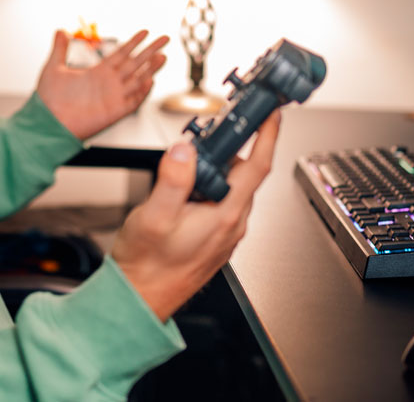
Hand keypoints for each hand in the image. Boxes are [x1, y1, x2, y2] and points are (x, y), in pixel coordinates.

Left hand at [35, 29, 168, 140]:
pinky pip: (133, 101)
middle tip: (165, 39)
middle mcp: (108, 84)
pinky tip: (150, 81)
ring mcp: (113, 98)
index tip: (145, 31)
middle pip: (135, 64)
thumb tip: (60, 30)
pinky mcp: (114, 112)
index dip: (134, 43)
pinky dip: (142, 92)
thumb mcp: (53, 67)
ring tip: (163, 56)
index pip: (121, 54)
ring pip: (138, 80)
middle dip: (150, 51)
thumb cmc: (48, 100)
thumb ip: (60, 49)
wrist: (46, 124)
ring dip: (151, 69)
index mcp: (97, 73)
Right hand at [111, 111, 280, 321]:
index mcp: (224, 215)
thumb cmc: (147, 266)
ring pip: (233, 188)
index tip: (272, 114)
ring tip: (197, 156)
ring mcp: (225, 233)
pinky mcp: (215, 238)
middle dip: (236, 147)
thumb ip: (173, 180)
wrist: (141, 299)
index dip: (267, 135)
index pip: (257, 166)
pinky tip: (191, 187)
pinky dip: (214, 186)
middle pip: (246, 174)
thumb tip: (186, 151)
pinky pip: (223, 203)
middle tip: (220, 126)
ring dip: (222, 168)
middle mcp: (231, 225)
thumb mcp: (153, 216)